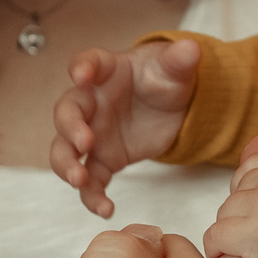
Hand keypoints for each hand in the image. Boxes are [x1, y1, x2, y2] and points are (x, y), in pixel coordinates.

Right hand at [52, 40, 202, 217]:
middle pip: (67, 112)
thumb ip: (180, 59)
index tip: (81, 73)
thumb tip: (191, 48)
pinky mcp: (106, 159)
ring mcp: (94, 133)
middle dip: (70, 127)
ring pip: (66, 150)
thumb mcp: (176, 67)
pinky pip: (92, 180)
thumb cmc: (165, 77)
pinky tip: (105, 210)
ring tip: (78, 179)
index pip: (87, 63)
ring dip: (67, 164)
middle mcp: (92, 102)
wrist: (172, 105)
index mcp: (106, 71)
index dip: (82, 67)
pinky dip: (93, 196)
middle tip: (83, 142)